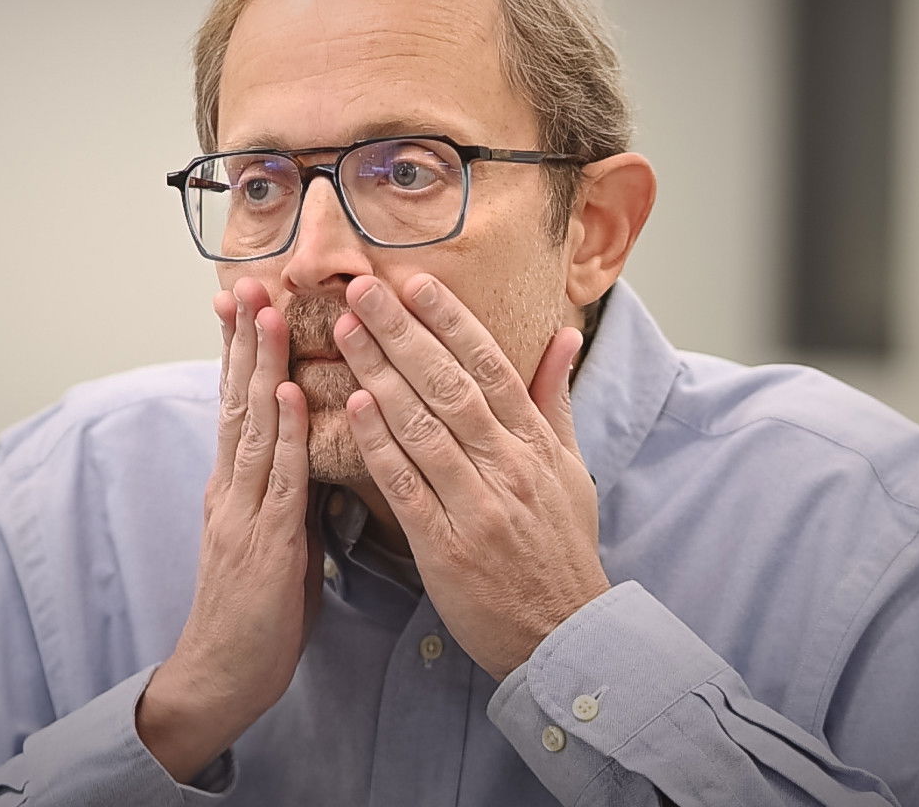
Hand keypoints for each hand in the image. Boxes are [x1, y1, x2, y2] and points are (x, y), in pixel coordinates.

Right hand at [136, 276, 324, 781]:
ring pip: (251, 425)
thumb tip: (318, 451)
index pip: (237, 405)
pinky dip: (282, 432)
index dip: (240, 350)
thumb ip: (291, 492)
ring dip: (260, 364)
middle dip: (245, 338)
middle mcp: (231, 488)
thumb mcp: (278, 540)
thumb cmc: (257, 615)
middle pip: (237, 400)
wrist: (222, 678)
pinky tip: (288, 392)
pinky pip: (276, 479)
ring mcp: (243, 513)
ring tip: (268, 311)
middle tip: (251, 279)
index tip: (246, 298)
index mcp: (236, 487)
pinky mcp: (263, 544)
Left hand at [334, 273, 608, 680]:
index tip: (416, 282)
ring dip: (380, 373)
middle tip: (363, 290)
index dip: (451, 321)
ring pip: (423, 426)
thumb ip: (555, 401)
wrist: (564, 635)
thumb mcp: (572, 470)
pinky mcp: (446, 546)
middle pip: (449, 385)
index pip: (490, 366)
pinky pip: (406, 484)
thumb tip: (565, 336)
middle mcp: (508, 467)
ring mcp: (477, 506)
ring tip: (346, 332)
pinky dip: (381, 443)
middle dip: (403, 332)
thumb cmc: (561, 549)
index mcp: (535, 445)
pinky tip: (354, 406)